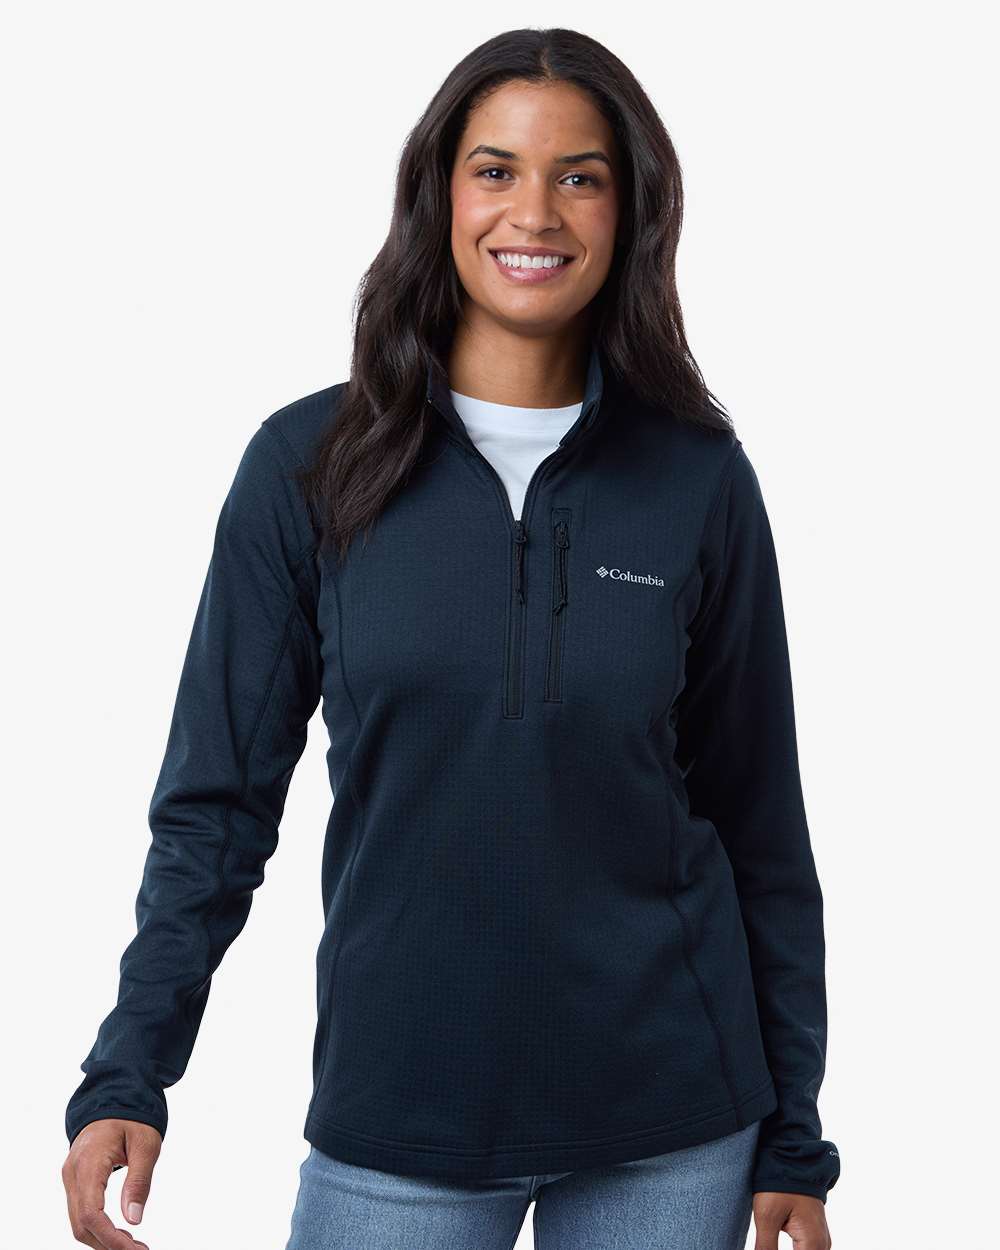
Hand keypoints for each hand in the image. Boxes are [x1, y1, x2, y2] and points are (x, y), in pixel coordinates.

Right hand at [62, 1117, 161, 1248]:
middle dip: (108, 1244)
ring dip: (103, 1240)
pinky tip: (119, 1233)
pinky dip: (98, 1228)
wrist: (113, 1096)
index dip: (110, 1238)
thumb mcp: (146, 1143)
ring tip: (133, 1246)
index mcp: (88, 1162)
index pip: (91, 1213)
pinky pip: (82, 1211)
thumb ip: (140, 1180)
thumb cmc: (132, 1116)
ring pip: (79, 1222)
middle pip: (81, 1224)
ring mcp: (71, 1177)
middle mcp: (72, 1173)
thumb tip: (134, 1219)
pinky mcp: (76, 1180)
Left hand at [752, 1191, 831, 1248]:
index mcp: (813, 1243)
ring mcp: (821, 1239)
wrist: (792, 1159)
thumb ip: (765, 1248)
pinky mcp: (815, 1234)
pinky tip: (774, 1248)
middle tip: (766, 1246)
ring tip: (769, 1245)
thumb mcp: (767, 1217)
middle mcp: (823, 1244)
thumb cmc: (780, 1184)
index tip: (765, 1249)